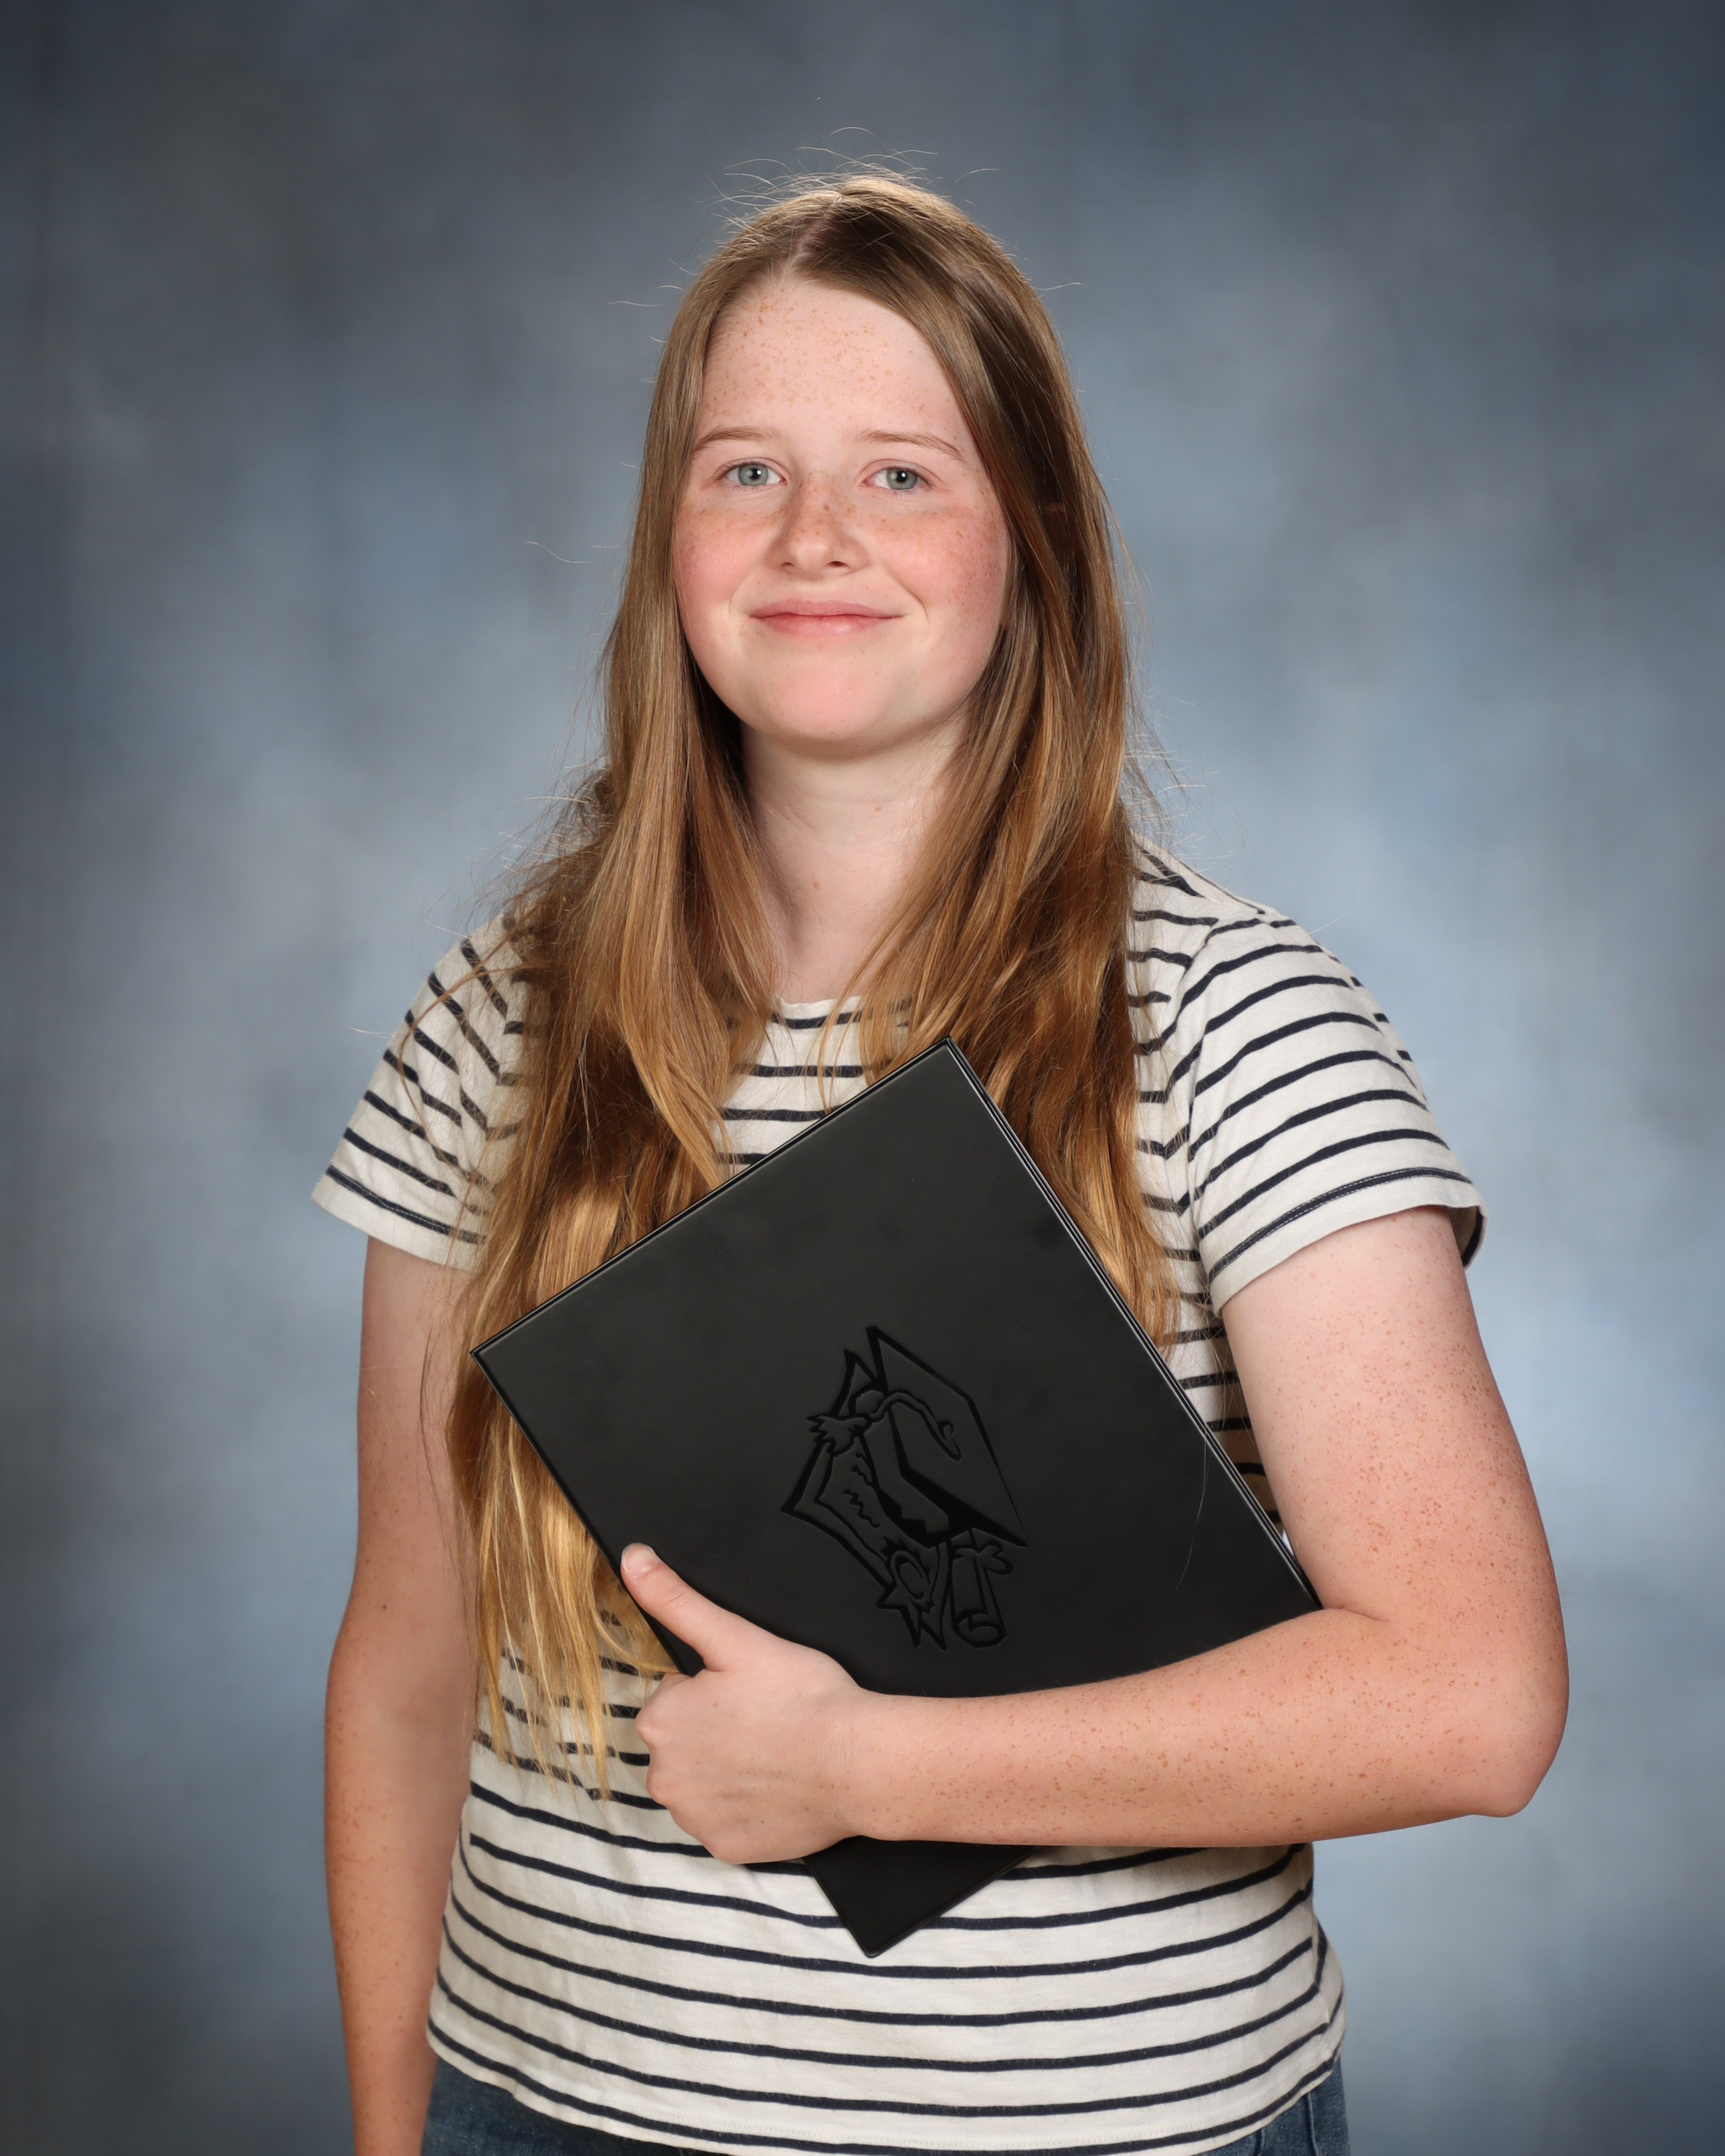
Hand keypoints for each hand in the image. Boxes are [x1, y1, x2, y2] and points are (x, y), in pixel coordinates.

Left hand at [622, 1544, 868, 1864]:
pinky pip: (727, 1821)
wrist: (857, 1762)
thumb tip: (631, 1557)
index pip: (676, 1697)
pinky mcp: (727, 1848)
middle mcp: (664, 1778)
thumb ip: (675, 1599)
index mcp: (659, 1722)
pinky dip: (748, 1808)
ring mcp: (696, 1819)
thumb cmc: (801, 1696)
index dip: (715, 1689)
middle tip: (766, 1719)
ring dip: (729, 1770)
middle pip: (685, 1743)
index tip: (751, 1691)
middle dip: (715, 1731)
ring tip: (776, 1752)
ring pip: (703, 1783)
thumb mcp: (734, 1636)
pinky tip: (778, 1788)